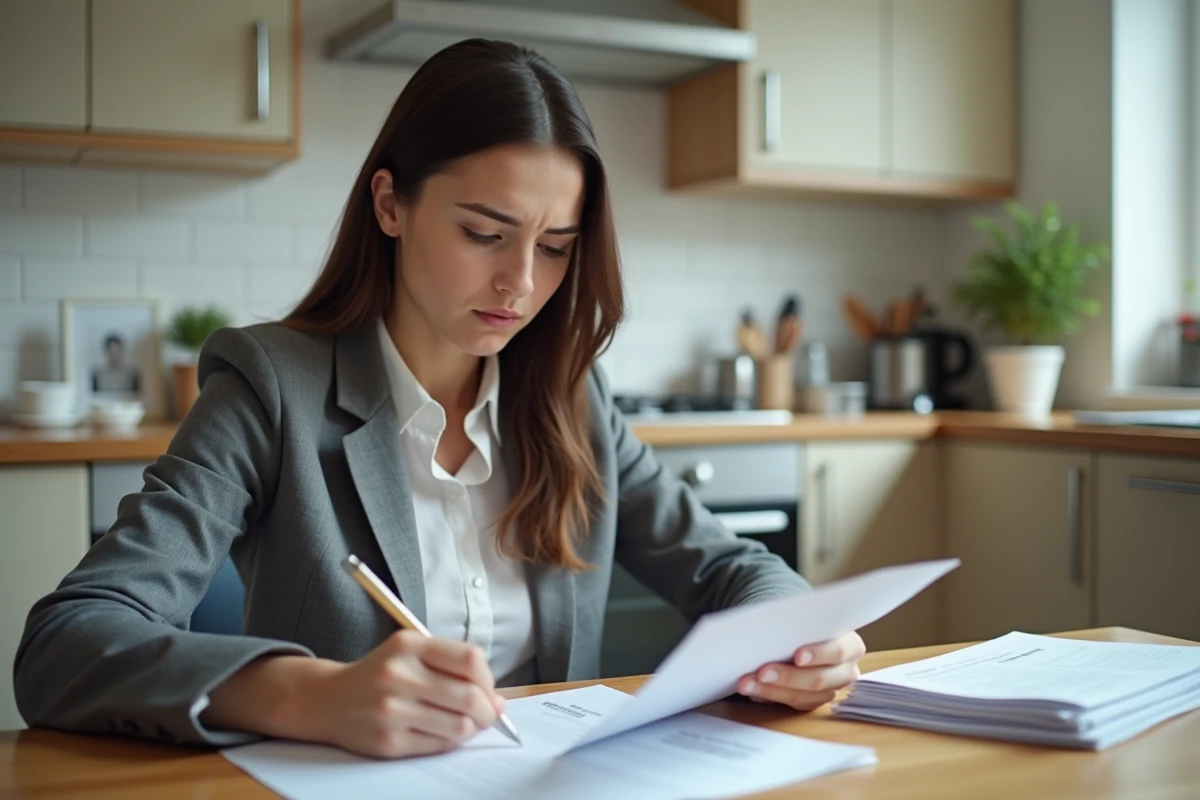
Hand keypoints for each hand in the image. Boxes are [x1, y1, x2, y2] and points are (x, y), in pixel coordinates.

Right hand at [298, 631, 505, 758]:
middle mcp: (398, 675)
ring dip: (471, 729)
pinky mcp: (388, 741)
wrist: (328, 699)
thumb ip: (454, 666)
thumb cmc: (381, 674)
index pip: (470, 659)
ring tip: (464, 724)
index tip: (490, 690)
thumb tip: (499, 701)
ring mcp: (391, 710)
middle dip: (489, 711)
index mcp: (409, 645)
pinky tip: (440, 732)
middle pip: (469, 697)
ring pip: (459, 727)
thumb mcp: (411, 652)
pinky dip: (449, 742)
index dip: (489, 679)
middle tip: (489, 715)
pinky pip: (439, 746)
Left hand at [736, 631, 865, 710]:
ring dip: (771, 690)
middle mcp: (846, 671)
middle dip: (787, 676)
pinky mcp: (813, 702)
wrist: (805, 633)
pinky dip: (768, 696)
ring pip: (802, 697)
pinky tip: (752, 690)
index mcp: (851, 645)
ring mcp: (831, 690)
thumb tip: (771, 627)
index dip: (818, 654)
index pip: (838, 651)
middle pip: (818, 680)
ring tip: (747, 684)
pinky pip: (791, 704)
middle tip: (762, 672)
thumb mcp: (808, 617)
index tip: (797, 656)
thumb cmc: (807, 623)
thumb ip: (799, 622)